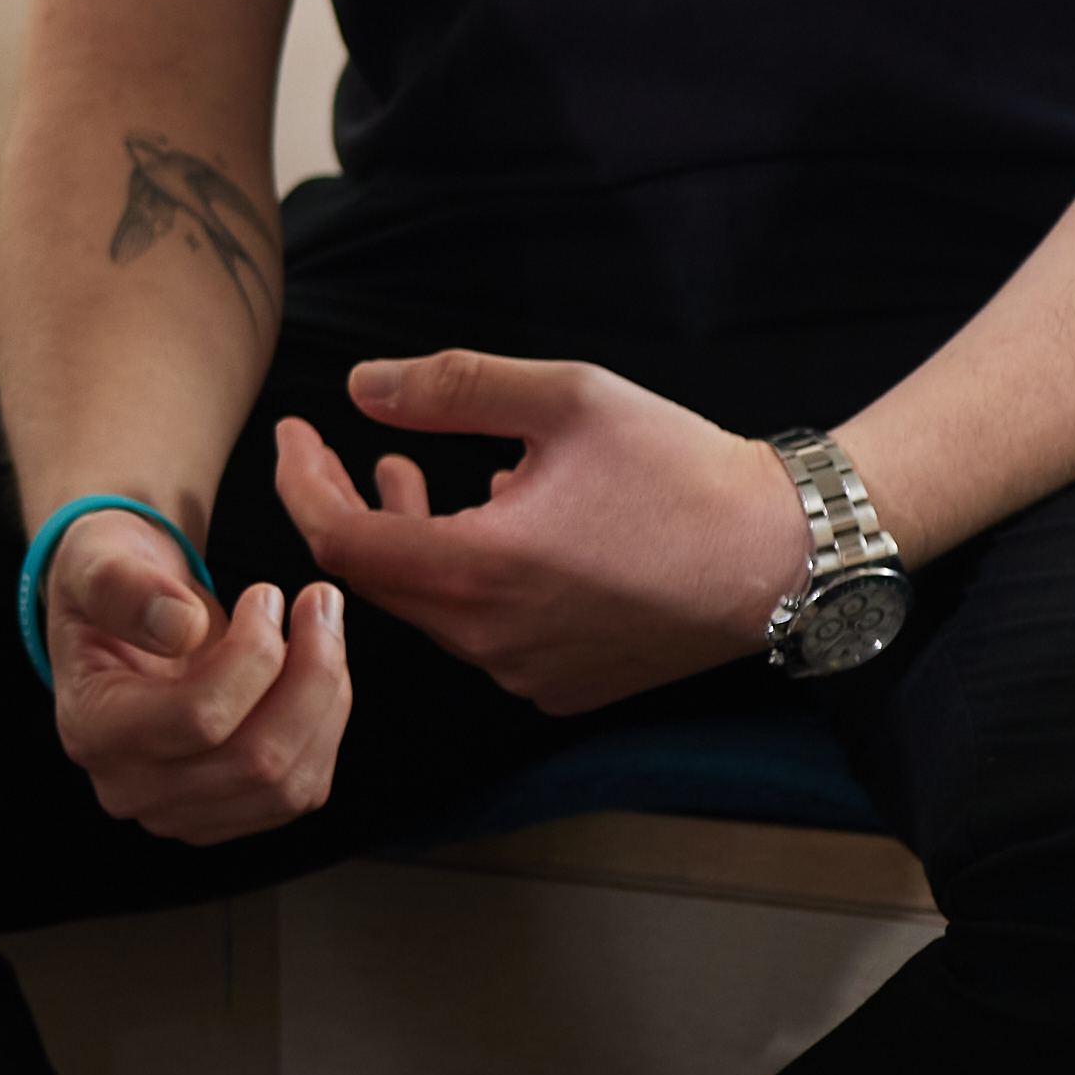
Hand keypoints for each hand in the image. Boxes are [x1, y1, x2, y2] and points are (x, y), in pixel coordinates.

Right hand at [42, 508, 356, 843]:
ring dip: (326, 699)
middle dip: (310, 674)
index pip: (196, 719)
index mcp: (91, 726)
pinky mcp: (226, 813)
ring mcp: (180, 811)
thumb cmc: (115, 585)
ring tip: (322, 630)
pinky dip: (326, 725)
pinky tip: (315, 671)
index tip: (267, 594)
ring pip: (288, 784)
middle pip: (253, 761)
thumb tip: (180, 627)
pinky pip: (302, 789)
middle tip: (319, 602)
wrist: (129, 612)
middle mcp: (130, 786)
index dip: (254, 656)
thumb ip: (123, 586)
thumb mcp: (97, 558)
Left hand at [272, 354, 815, 723]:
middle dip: (351, 510)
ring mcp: (524, 673)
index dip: (301, 482)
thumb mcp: (565, 399)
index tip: (292, 434)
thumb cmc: (681, 468)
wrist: (782, 554)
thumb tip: (360, 388)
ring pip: (430, 608)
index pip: (337, 541)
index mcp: (478, 570)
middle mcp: (490, 639)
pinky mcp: (560, 687)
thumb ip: (452, 388)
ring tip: (420, 476)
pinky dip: (466, 579)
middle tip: (352, 450)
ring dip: (413, 542)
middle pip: (376, 580)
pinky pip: (482, 634)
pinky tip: (502, 524)